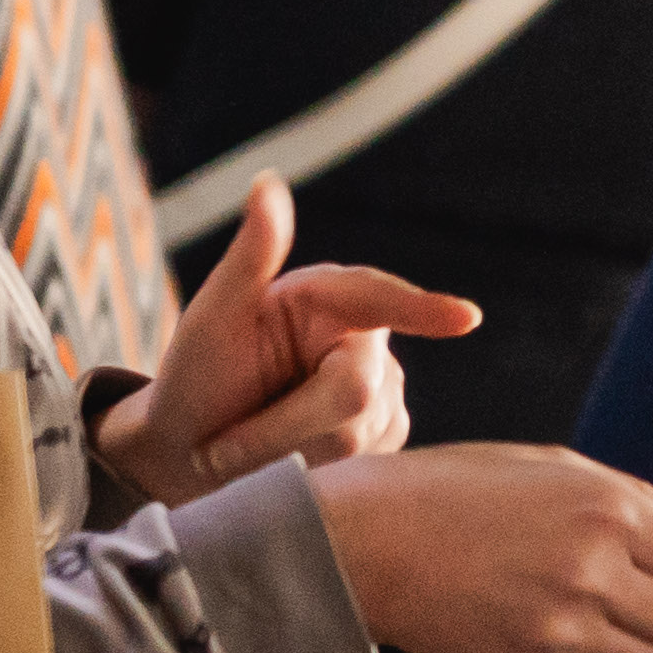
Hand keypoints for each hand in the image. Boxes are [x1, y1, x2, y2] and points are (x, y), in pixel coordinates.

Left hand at [96, 179, 479, 503]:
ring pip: (358, 432)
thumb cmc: (193, 380)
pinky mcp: (384, 434)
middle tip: (222, 448)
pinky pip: (365, 462)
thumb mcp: (210, 316)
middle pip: (354, 390)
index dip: (422, 310)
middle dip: (285, 425)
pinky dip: (314, 469)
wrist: (188, 453)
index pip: (378, 300)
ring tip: (248, 449)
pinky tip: (288, 459)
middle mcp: (364, 337)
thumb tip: (267, 182)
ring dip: (292, 452)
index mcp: (326, 297)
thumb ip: (250, 256)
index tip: (465, 319)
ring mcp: (381, 388)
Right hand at [313, 446, 652, 652]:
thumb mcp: (551, 468)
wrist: (361, 542)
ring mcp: (561, 627)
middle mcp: (594, 572)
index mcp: (608, 512)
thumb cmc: (453, 489)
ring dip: (635, 635)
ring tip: (584, 597)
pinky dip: (568, 643)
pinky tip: (521, 607)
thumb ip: (640, 500)